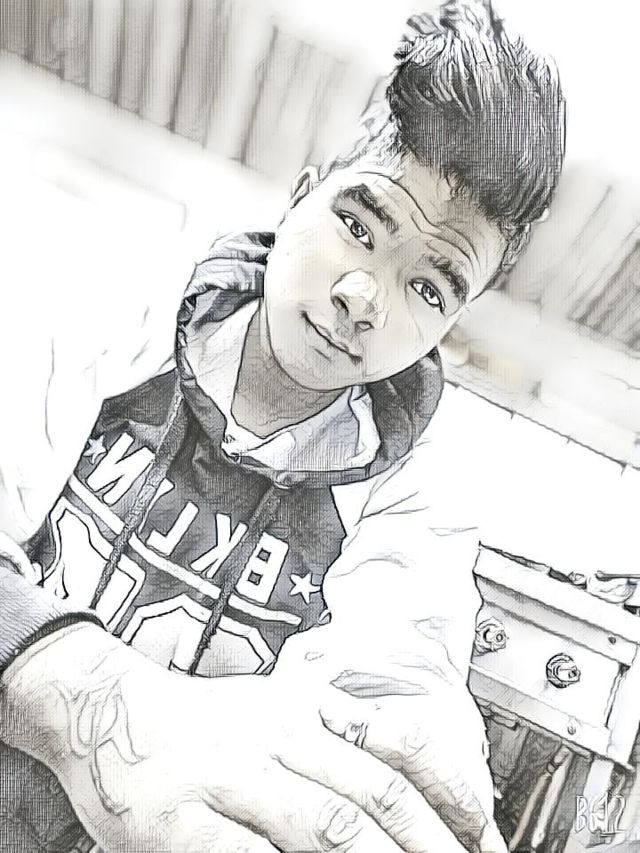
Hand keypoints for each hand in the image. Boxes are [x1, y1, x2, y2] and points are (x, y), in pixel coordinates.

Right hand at [1, 624, 468, 851]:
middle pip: (375, 795)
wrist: (115, 710)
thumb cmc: (207, 723)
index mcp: (307, 709)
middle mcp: (278, 736)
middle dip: (431, 848)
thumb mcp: (280, 711)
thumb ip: (339, 741)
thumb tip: (412, 789)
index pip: (398, 747)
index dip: (451, 793)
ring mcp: (231, 776)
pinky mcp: (180, 820)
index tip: (483, 834)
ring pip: (325, 825)